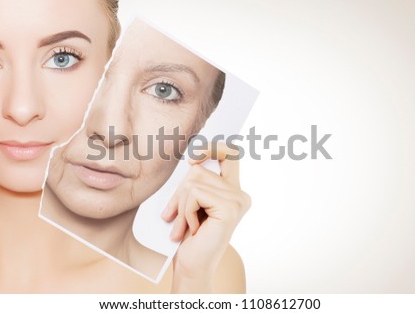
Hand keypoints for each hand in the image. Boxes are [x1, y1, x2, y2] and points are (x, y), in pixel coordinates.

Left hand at [161, 143, 250, 292]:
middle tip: (174, 216)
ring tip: (184, 225)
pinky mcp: (231, 208)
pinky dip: (185, 211)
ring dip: (180, 204)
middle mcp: (240, 194)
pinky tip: (192, 229)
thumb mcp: (189, 202)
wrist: (191, 266)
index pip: (230, 153)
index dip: (211, 148)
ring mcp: (238, 200)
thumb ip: (194, 182)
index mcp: (232, 190)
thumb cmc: (188, 236)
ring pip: (194, 180)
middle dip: (179, 191)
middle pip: (200, 169)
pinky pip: (195, 193)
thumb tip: (192, 162)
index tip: (192, 159)